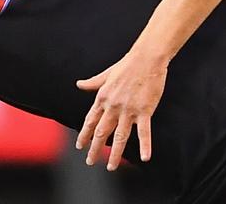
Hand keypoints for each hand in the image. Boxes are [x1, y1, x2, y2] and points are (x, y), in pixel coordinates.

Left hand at [75, 52, 166, 169]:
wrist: (147, 58)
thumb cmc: (127, 64)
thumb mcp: (106, 74)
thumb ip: (92, 83)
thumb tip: (78, 84)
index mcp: (103, 97)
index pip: (90, 121)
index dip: (84, 135)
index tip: (80, 146)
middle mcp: (113, 106)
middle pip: (102, 132)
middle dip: (95, 149)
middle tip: (90, 161)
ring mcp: (129, 110)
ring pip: (120, 137)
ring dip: (115, 154)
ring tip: (111, 167)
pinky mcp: (144, 111)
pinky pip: (144, 132)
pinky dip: (145, 146)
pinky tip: (144, 158)